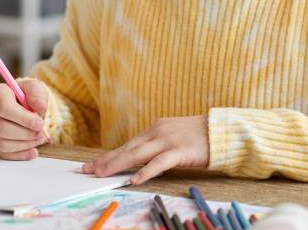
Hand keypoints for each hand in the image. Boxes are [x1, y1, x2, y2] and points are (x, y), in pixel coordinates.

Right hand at [0, 80, 48, 159]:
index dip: (23, 118)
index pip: (4, 108)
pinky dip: (20, 155)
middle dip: (25, 133)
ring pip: (2, 143)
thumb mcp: (35, 88)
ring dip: (24, 144)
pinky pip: (3, 153)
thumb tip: (39, 105)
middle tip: (41, 132)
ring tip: (39, 139)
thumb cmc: (26, 95)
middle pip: (2, 128)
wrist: (22, 104)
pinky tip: (32, 151)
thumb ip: (37, 93)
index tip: (39, 124)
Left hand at [81, 116, 208, 184]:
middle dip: (106, 160)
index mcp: (155, 129)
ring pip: (137, 154)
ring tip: (101, 173)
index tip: (93, 164)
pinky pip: (159, 162)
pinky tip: (134, 179)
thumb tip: (139, 160)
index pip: (128, 144)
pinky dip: (145, 171)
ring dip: (117, 164)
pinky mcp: (179, 151)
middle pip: (127, 148)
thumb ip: (157, 145)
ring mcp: (167, 140)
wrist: (220, 130)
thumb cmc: (199, 136)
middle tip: (87, 170)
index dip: (109, 155)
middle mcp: (157, 132)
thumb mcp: (173, 137)